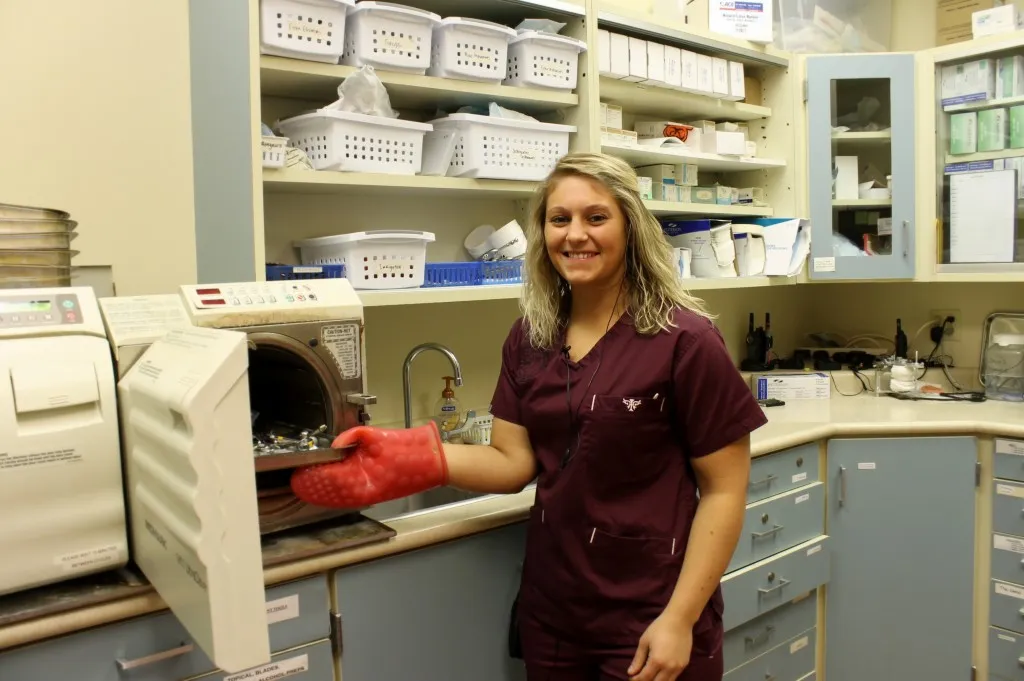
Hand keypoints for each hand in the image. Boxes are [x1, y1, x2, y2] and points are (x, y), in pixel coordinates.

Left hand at [290, 423, 447, 507]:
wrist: (432, 463)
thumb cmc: (410, 451)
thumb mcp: (377, 436)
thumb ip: (352, 437)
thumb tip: (336, 444)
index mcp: (361, 479)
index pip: (327, 479)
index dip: (310, 477)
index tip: (296, 474)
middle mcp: (362, 492)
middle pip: (329, 492)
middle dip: (312, 486)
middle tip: (296, 481)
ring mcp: (369, 495)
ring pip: (337, 497)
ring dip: (322, 493)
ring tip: (306, 487)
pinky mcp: (374, 494)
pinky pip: (349, 496)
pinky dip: (335, 494)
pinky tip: (327, 491)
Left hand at [627, 612, 692, 680]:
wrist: (679, 621)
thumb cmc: (659, 628)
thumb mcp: (644, 641)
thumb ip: (638, 659)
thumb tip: (630, 673)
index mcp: (657, 661)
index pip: (645, 678)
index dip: (637, 680)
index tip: (631, 678)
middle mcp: (668, 667)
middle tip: (640, 678)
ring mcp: (678, 667)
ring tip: (649, 677)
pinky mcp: (684, 665)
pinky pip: (674, 677)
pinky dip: (666, 679)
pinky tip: (660, 674)